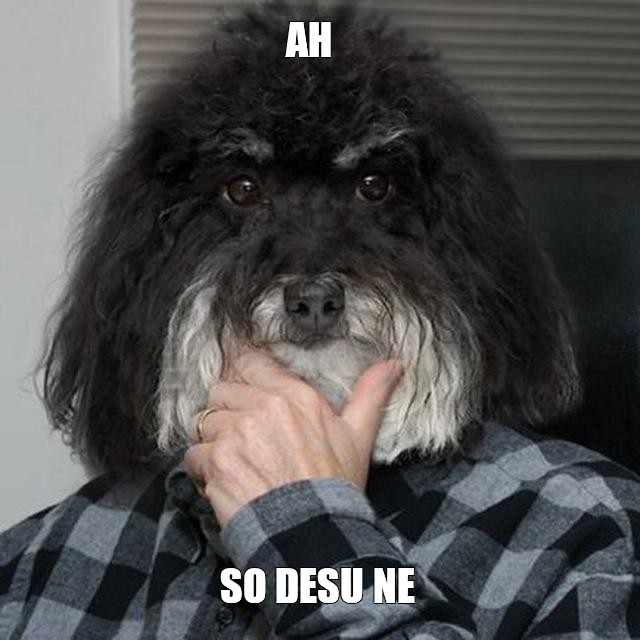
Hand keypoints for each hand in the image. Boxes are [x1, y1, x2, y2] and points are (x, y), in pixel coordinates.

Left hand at [183, 349, 402, 525]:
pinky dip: (202, 468)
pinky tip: (224, 481)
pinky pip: (193, 453)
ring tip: (234, 461)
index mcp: (296, 396)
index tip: (237, 382)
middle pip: (222, 390)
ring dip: (213, 439)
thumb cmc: (334, 486)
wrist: (313, 533)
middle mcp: (264, 407)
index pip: (250, 362)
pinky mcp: (218, 461)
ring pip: (205, 421)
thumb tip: (394, 363)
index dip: (239, 371)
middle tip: (241, 434)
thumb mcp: (359, 435)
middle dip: (226, 410)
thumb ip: (371, 393)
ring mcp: (238, 433)